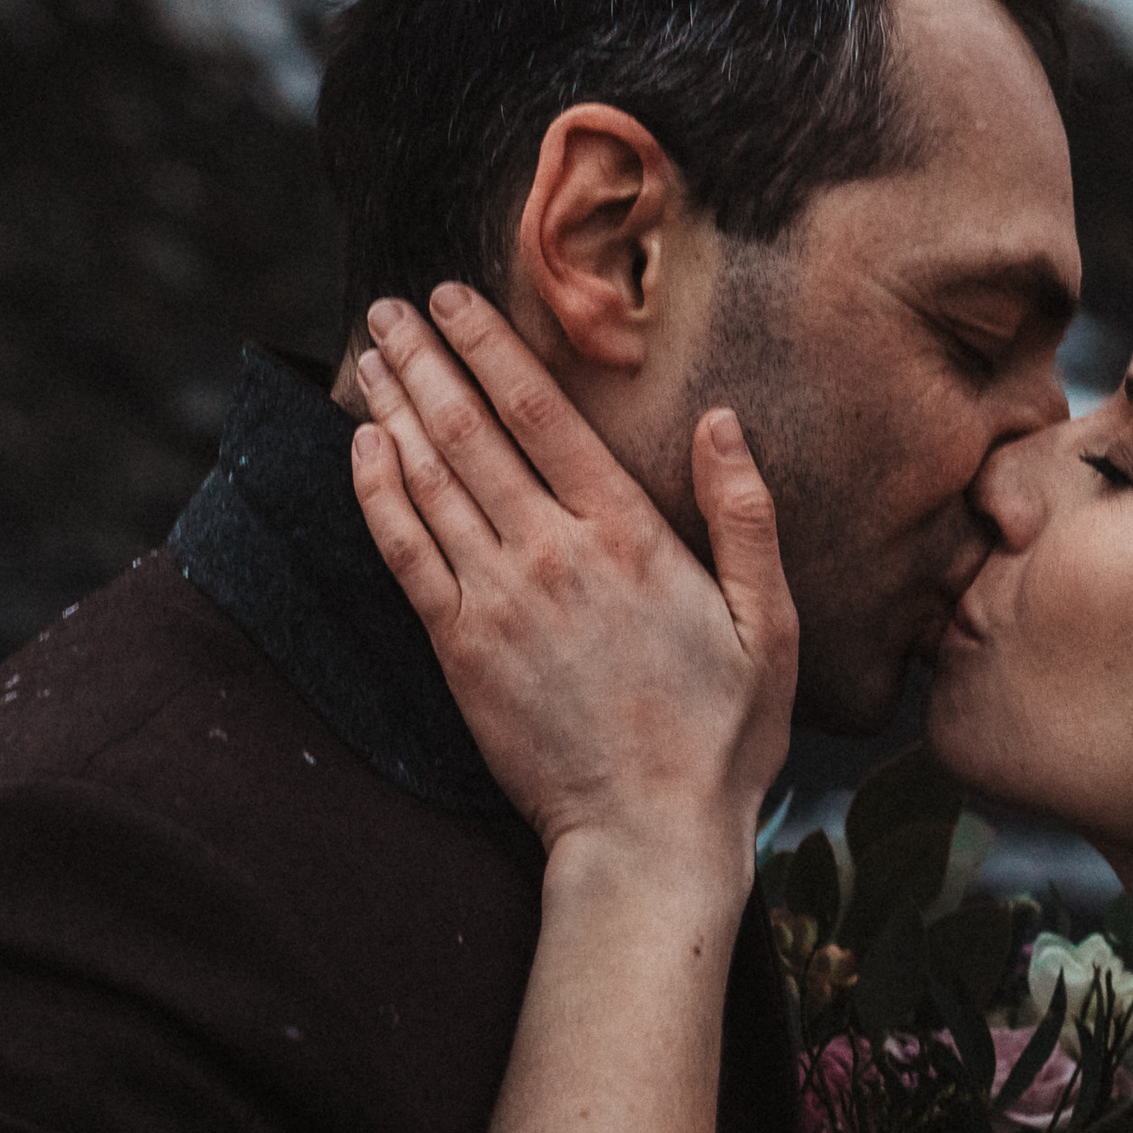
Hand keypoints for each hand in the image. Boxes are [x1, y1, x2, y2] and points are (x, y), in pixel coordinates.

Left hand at [349, 289, 797, 866]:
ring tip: (370, 354)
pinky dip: (376, 490)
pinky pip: (403, 550)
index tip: (455, 298)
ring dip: (394, 407)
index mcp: (631, 536)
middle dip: (426, 359)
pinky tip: (362, 446)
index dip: (492, 346)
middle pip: (472, 430)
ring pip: (429, 479)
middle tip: (390, 308)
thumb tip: (722, 420)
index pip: (544, 413)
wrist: (647, 834)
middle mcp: (555, 554)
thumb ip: (745, 515)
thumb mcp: (771, 623)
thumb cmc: (722, 734)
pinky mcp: (459, 648)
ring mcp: (498, 601)